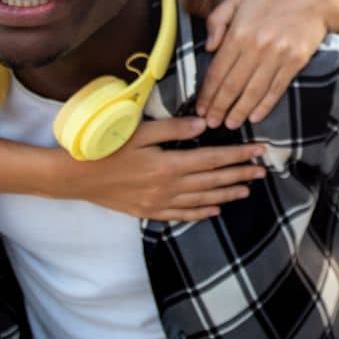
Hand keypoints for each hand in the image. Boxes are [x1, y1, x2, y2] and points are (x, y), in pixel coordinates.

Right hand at [60, 116, 267, 221]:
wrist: (76, 178)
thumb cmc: (106, 149)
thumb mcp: (139, 132)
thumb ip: (173, 128)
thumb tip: (205, 123)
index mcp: (169, 165)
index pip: (213, 159)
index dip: (238, 156)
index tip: (259, 151)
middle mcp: (169, 187)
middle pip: (212, 181)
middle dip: (239, 175)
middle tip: (262, 172)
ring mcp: (159, 203)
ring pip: (201, 200)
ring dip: (226, 195)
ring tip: (246, 190)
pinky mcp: (148, 211)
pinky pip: (180, 215)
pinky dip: (200, 213)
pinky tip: (213, 211)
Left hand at [200, 0, 335, 128]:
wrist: (313, 1)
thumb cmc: (272, 1)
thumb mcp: (238, 0)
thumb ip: (216, 20)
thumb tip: (208, 48)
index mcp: (239, 32)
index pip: (217, 70)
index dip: (207, 93)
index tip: (201, 108)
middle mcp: (256, 46)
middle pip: (232, 85)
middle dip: (219, 108)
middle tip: (212, 123)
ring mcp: (277, 56)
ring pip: (253, 91)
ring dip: (239, 111)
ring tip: (230, 124)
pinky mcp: (295, 62)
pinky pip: (276, 89)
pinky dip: (264, 106)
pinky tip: (255, 117)